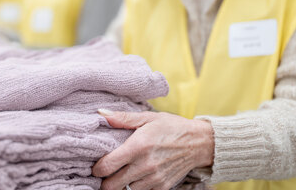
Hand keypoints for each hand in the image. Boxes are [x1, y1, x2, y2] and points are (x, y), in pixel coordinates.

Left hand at [92, 110, 213, 189]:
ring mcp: (154, 179)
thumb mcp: (148, 118)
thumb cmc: (172, 127)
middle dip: (105, 182)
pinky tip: (137, 177)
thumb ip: (123, 118)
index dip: (96, 169)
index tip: (97, 166)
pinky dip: (136, 188)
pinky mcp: (162, 187)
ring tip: (122, 174)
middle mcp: (144, 165)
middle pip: (112, 185)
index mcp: (138, 146)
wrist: (199, 142)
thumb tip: (101, 114)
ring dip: (121, 185)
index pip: (107, 166)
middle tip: (106, 174)